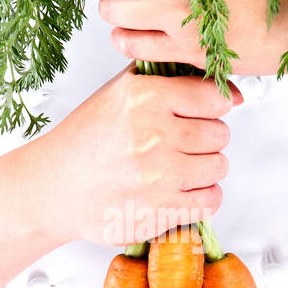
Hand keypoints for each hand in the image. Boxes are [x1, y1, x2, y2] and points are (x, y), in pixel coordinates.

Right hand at [40, 64, 241, 246]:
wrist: (54, 188)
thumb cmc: (88, 139)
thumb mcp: (119, 91)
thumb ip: (170, 76)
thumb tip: (233, 91)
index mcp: (144, 97)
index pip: (214, 97)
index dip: (210, 107)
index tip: (198, 114)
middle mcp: (153, 134)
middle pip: (220, 133)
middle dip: (206, 138)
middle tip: (181, 144)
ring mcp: (159, 176)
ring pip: (219, 166)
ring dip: (204, 168)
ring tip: (179, 167)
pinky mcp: (161, 211)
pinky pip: (211, 200)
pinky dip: (202, 197)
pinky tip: (181, 190)